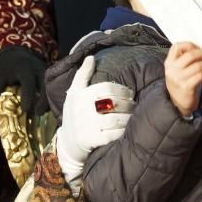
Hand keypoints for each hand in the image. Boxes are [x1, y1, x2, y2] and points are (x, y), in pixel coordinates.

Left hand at [0, 45, 48, 114]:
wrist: (15, 54)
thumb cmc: (6, 68)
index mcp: (24, 69)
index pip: (28, 82)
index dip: (28, 96)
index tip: (26, 109)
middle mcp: (39, 69)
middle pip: (46, 85)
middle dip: (44, 101)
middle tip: (38, 113)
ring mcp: (47, 73)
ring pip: (53, 87)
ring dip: (49, 101)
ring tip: (43, 112)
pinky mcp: (51, 76)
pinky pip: (54, 88)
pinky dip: (51, 99)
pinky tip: (47, 108)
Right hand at [56, 56, 134, 178]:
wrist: (66, 144)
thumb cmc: (74, 115)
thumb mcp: (74, 93)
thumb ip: (82, 75)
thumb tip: (91, 57)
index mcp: (79, 96)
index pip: (106, 88)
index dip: (122, 90)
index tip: (130, 94)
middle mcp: (82, 110)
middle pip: (113, 103)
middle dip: (128, 104)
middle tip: (134, 106)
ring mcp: (86, 126)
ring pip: (115, 119)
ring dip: (128, 118)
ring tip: (133, 117)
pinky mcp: (90, 140)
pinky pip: (112, 135)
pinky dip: (122, 132)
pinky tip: (127, 129)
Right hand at [164, 42, 201, 117]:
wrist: (177, 103)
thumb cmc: (181, 84)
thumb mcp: (177, 70)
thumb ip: (184, 60)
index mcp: (169, 62)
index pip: (177, 46)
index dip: (190, 45)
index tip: (200, 48)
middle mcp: (172, 69)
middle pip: (190, 55)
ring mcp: (178, 79)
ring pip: (198, 65)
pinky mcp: (186, 87)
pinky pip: (201, 76)